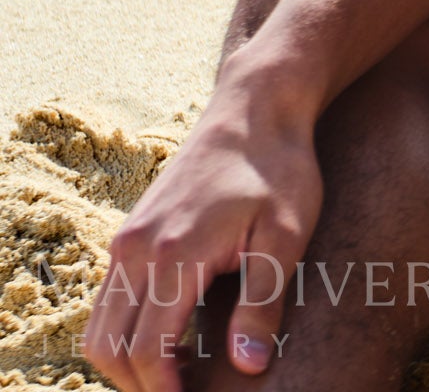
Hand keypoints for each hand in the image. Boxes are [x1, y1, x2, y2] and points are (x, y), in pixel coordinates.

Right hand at [81, 73, 323, 388]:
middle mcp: (137, 249)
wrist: (257, 107)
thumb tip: (248, 364)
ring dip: (126, 361)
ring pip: (99, 328)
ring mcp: (128, 239)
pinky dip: (123, 330)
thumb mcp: (287, 234)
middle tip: (183, 391)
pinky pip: (107, 299)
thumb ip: (264, 302)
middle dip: (140, 384)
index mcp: (175, 255)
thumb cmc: (280, 168)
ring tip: (175, 372)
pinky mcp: (130, 231)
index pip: (148, 352)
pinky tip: (169, 334)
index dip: (165, 391)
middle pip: (110, 349)